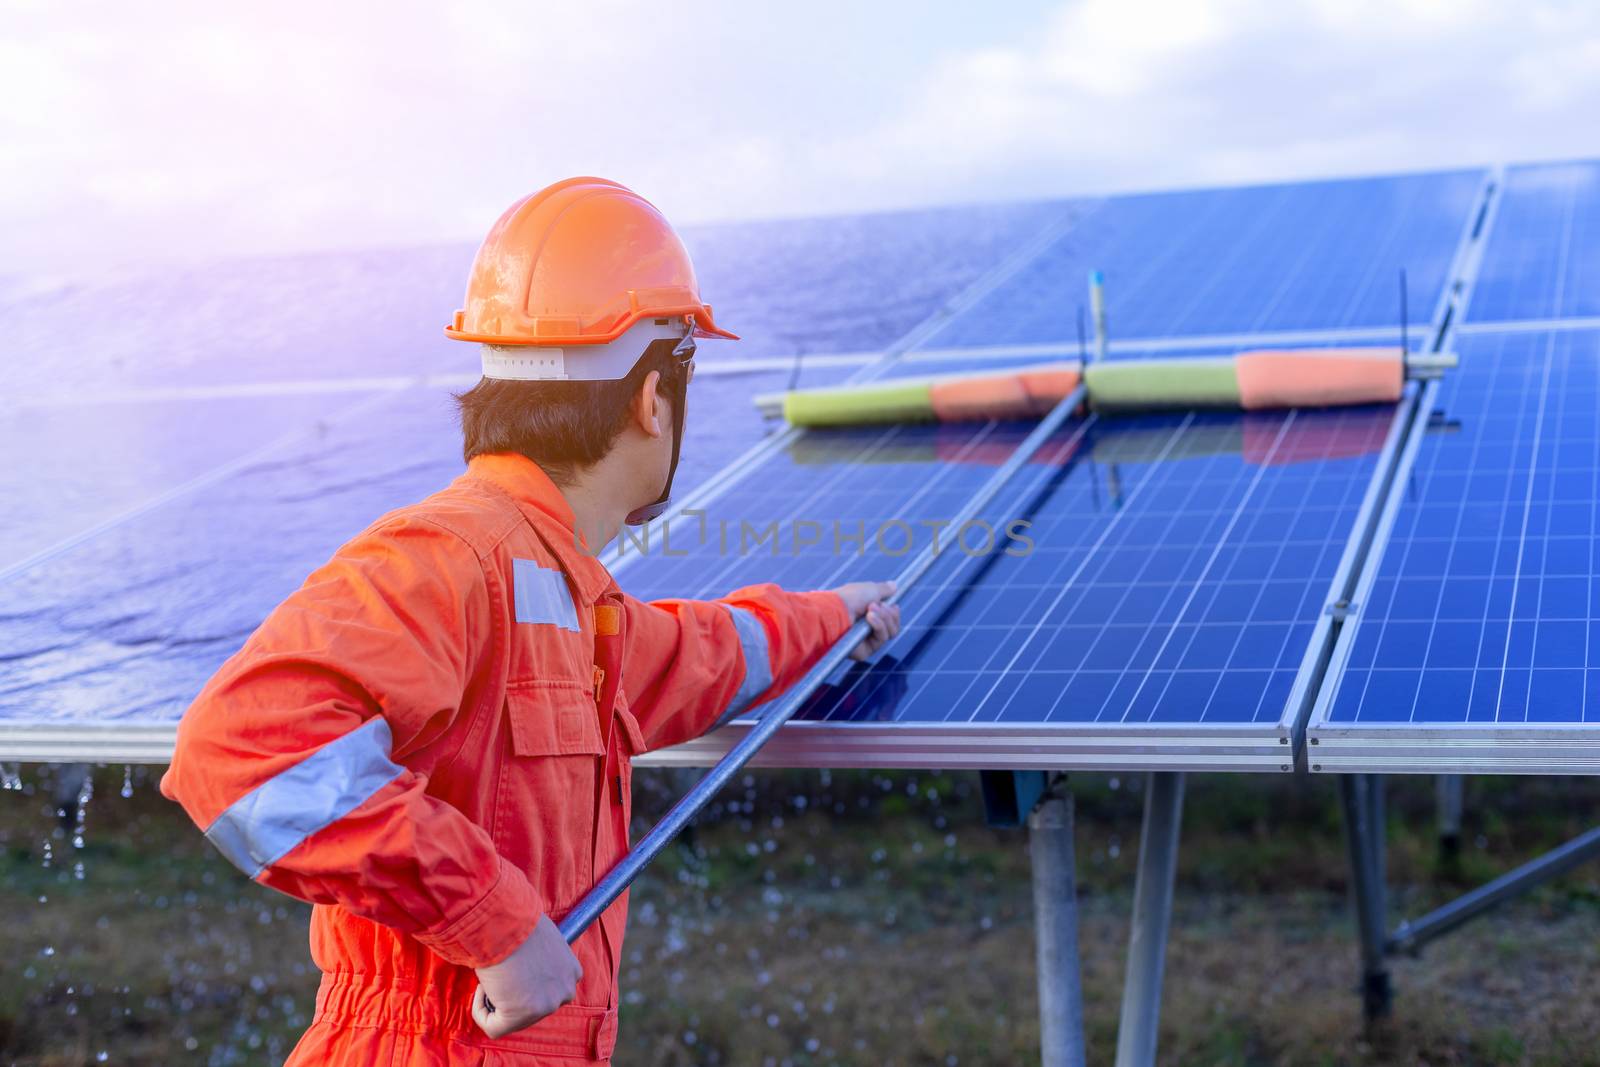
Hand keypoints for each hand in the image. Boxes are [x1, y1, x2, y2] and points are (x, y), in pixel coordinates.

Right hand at [470, 914, 582, 1038]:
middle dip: (512, 996)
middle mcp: (564, 991)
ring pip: (513, 1018)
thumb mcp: (544, 939)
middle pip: (533, 1006)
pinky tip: (481, 988)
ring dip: (496, 1000)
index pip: (548, 989)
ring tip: (491, 977)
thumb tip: (527, 964)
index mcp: (572, 972)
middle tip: (499, 975)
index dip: (526, 983)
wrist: (503, 922)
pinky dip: (480, 1011)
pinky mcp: (520, 1015)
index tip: (512, 969)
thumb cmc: (517, 922)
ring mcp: (545, 1006)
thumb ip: (543, 958)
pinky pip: (494, 1027)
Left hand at [831, 580, 900, 660]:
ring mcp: (866, 640)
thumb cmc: (849, 598)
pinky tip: (870, 618)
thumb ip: (884, 589)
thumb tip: (894, 586)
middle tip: (875, 605)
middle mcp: (866, 628)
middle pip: (892, 625)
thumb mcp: (869, 589)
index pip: (888, 617)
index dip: (893, 612)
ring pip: (890, 632)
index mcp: (866, 613)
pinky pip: (882, 639)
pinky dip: (879, 626)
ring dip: (884, 619)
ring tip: (870, 611)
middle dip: (889, 614)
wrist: (834, 612)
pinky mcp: (865, 650)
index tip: (893, 605)